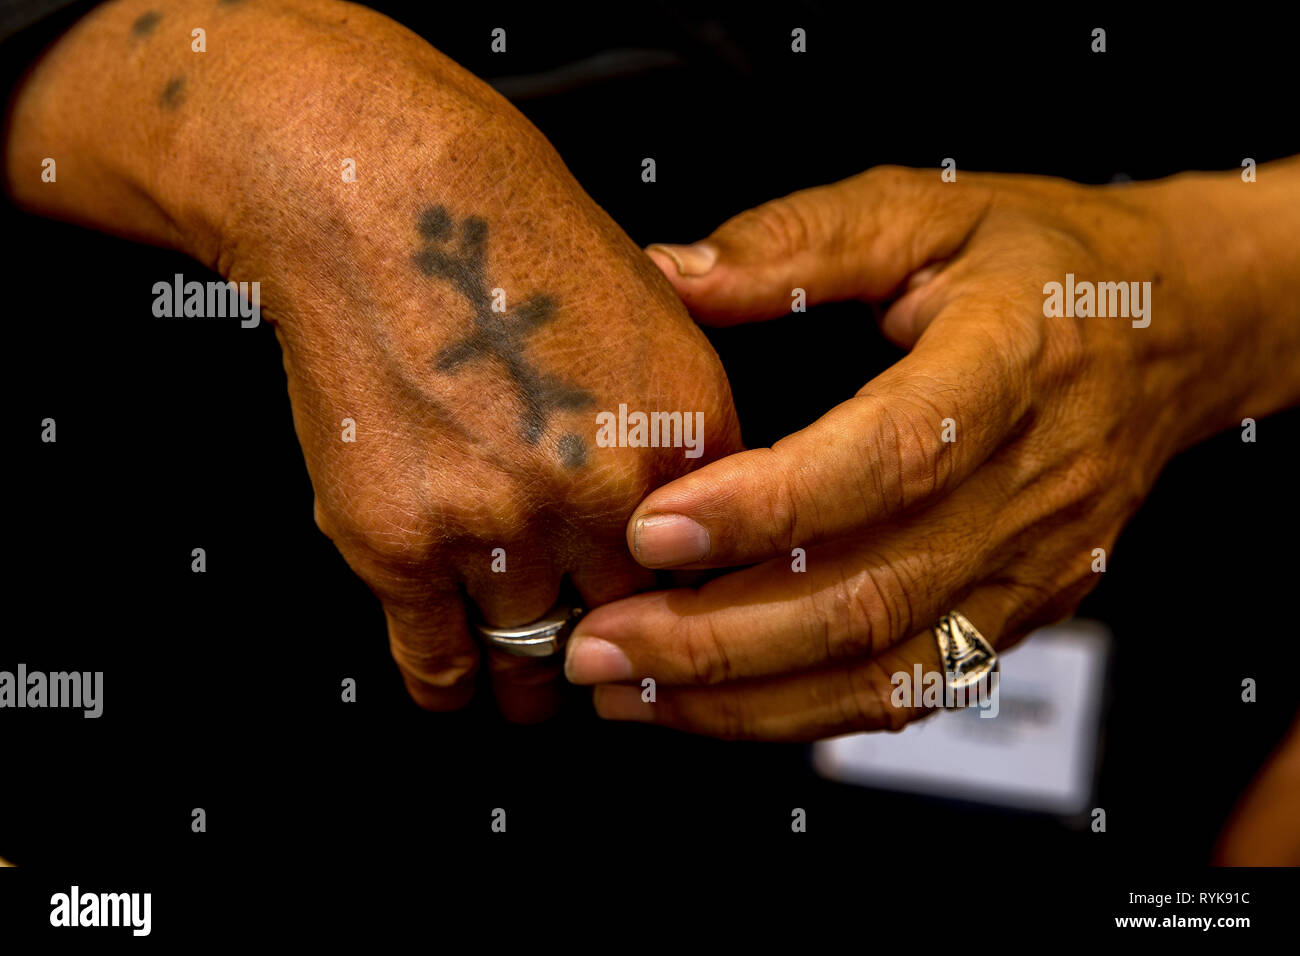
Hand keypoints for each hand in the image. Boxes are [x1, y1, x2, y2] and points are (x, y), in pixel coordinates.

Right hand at [5, 0, 740, 719]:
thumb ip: (679, 432)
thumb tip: (679, 522)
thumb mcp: (655, 319)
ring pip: (534, 657)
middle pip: (633, 630)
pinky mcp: (400, 544)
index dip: (689, 610)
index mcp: (685, 434)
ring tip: (532, 686)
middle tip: (604, 669)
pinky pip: (437, 662)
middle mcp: (605, 492)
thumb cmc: (514, 235)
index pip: (714, 573)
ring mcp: (501, 525)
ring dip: (535, 681)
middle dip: (621, 660)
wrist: (380, 196)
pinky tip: (460, 691)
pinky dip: (453, 688)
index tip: (670, 630)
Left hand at [563, 162, 1299, 739]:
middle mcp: (1033, 484)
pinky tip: (711, 706)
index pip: (890, 457)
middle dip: (720, 635)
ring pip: (886, 665)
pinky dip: (804, 713)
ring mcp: (1035, 564)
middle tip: (600, 643)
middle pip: (873, 591)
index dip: (768, 507)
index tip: (652, 532)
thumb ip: (800, 241)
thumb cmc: (1040, 259)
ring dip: (745, 697)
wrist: (1174, 325)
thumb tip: (667, 271)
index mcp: (1012, 362)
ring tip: (626, 692)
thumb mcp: (928, 209)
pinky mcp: (1024, 611)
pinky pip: (913, 688)